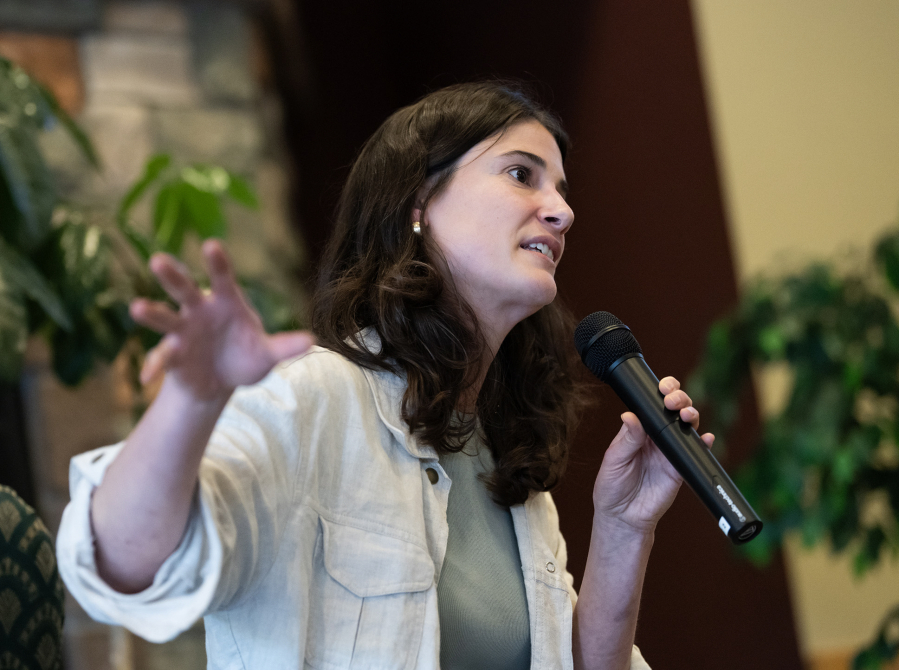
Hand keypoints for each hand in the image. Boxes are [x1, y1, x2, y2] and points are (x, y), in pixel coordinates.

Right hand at [130, 239, 314, 400]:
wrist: (222, 381)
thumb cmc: (245, 357)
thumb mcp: (267, 354)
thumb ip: (285, 347)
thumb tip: (313, 341)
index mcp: (227, 303)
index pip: (223, 279)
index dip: (217, 263)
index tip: (211, 245)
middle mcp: (200, 311)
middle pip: (185, 290)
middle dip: (172, 276)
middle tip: (158, 260)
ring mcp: (182, 331)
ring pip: (165, 317)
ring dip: (152, 312)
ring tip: (137, 307)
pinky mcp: (172, 354)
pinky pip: (161, 357)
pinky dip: (154, 365)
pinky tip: (147, 378)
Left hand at [592, 376, 713, 535]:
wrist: (623, 518)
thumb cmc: (611, 487)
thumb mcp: (614, 461)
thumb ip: (627, 439)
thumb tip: (630, 415)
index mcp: (638, 430)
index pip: (652, 404)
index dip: (661, 392)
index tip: (662, 388)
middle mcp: (656, 437)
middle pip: (674, 410)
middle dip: (679, 399)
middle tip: (673, 402)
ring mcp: (670, 452)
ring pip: (687, 426)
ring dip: (691, 415)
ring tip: (686, 416)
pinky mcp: (680, 468)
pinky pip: (695, 452)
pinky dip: (704, 444)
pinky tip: (705, 439)